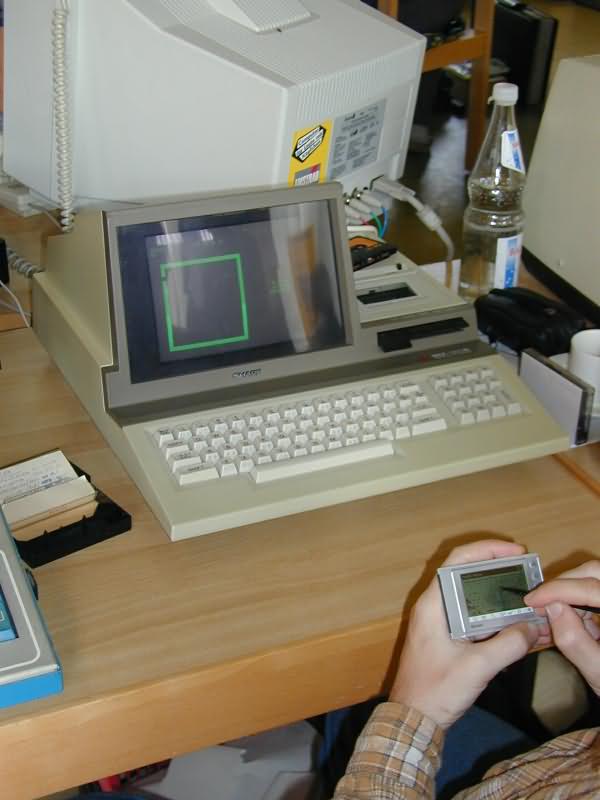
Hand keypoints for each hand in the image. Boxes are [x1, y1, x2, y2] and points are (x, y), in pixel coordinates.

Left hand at [389, 540, 542, 728]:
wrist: (412, 720)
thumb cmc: (434, 690)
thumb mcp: (476, 667)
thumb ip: (507, 645)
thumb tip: (531, 628)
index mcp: (433, 604)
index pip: (457, 561)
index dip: (486, 550)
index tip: (514, 551)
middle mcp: (434, 607)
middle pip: (466, 574)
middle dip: (496, 569)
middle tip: (524, 571)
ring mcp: (439, 622)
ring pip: (470, 596)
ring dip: (496, 594)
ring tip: (523, 595)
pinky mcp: (446, 637)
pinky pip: (472, 616)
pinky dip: (492, 615)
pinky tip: (513, 624)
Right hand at [524, 561, 599, 696]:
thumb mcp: (599, 673)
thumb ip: (575, 641)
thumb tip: (552, 607)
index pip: (592, 588)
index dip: (559, 590)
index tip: (532, 600)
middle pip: (596, 573)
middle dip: (564, 583)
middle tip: (539, 601)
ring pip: (596, 578)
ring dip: (570, 590)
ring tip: (550, 611)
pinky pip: (596, 592)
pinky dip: (579, 600)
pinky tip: (567, 616)